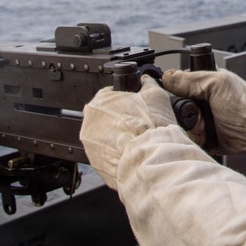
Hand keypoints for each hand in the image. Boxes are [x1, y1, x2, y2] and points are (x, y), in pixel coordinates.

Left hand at [79, 75, 177, 189]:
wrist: (152, 159)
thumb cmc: (151, 128)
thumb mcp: (156, 95)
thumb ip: (147, 83)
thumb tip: (145, 81)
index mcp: (100, 102)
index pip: (110, 94)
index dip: (127, 100)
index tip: (137, 107)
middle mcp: (89, 124)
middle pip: (107, 117)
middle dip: (122, 120)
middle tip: (140, 125)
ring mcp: (90, 146)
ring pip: (106, 137)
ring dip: (119, 138)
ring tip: (138, 140)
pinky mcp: (96, 165)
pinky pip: (107, 155)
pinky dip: (118, 154)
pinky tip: (133, 152)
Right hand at [160, 69, 245, 154]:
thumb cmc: (245, 105)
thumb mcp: (216, 84)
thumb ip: (190, 79)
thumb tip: (167, 76)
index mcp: (205, 85)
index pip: (178, 88)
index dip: (176, 94)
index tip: (182, 100)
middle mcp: (203, 102)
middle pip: (178, 110)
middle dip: (185, 116)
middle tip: (199, 115)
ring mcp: (205, 121)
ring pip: (183, 127)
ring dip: (192, 130)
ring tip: (207, 128)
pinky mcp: (208, 139)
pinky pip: (192, 141)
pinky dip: (196, 141)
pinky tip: (207, 138)